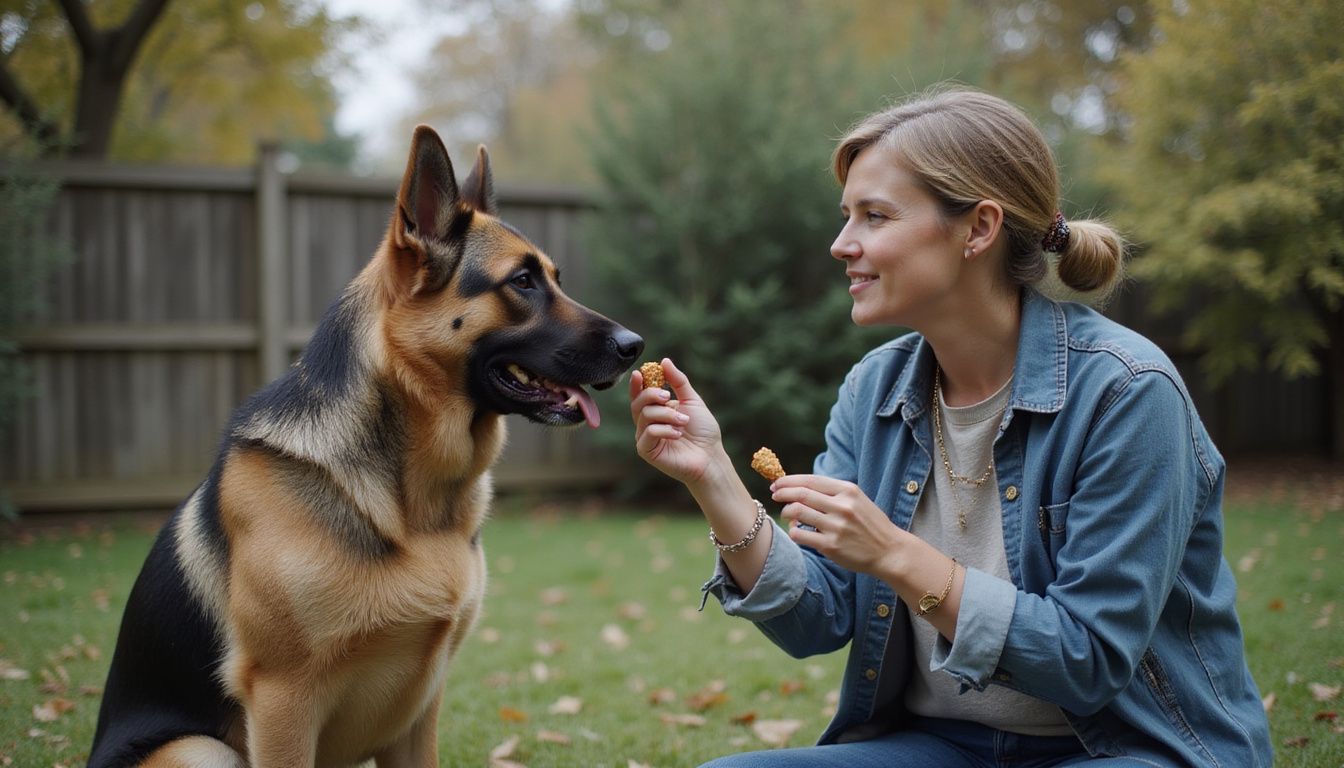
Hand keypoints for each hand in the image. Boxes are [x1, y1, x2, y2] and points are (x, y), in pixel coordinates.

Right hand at [629, 358, 725, 485]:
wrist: (711, 456)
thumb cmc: (703, 431)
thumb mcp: (692, 400)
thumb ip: (678, 381)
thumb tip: (664, 361)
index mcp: (656, 410)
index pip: (640, 395)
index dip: (637, 384)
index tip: (640, 373)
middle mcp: (647, 423)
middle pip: (638, 403)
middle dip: (652, 395)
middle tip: (668, 396)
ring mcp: (645, 437)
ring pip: (645, 415)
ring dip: (667, 415)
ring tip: (684, 422)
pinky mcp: (646, 450)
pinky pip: (648, 432)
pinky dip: (664, 430)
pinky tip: (678, 435)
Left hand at [771, 475, 902, 576]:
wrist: (890, 551)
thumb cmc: (870, 524)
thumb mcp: (857, 500)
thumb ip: (833, 492)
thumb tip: (800, 487)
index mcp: (848, 491)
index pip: (811, 480)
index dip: (789, 480)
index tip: (777, 483)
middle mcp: (842, 506)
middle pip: (801, 494)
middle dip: (782, 493)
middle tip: (774, 495)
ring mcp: (836, 527)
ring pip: (797, 512)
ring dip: (786, 512)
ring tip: (787, 515)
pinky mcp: (831, 546)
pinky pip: (800, 534)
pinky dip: (793, 530)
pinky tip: (797, 530)